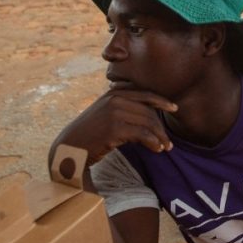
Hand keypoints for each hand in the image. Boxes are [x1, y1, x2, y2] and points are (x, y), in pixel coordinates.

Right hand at [53, 89, 177, 165]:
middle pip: (149, 111)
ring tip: (165, 148)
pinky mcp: (114, 128)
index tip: (174, 108)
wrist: (68, 148)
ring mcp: (114, 112)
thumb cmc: (90, 133)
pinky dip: (153, 142)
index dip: (161, 101)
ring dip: (160, 137)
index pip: (145, 94)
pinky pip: (142, 134)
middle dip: (161, 127)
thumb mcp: (105, 113)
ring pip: (148, 123)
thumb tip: (148, 112)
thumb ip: (123, 107)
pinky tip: (157, 149)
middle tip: (169, 142)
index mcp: (114, 93)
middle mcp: (114, 99)